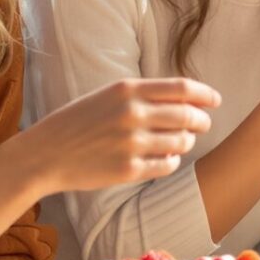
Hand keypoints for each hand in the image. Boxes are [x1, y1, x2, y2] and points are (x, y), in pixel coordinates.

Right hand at [25, 77, 220, 194]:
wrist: (44, 154)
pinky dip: (172, 161)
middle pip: (188, 116)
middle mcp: (132, 113)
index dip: (205, 95)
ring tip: (180, 142)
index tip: (215, 101)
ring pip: (181, 142)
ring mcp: (131, 143)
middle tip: (204, 124)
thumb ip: (143, 95)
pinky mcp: (128, 170)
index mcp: (127, 89)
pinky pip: (167, 165)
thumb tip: (186, 100)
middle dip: (202, 121)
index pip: (182, 89)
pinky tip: (164, 158)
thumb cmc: (77, 122)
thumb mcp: (107, 96)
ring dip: (187, 142)